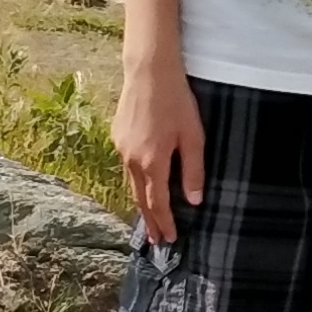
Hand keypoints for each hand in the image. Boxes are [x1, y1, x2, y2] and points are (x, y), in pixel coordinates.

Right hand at [116, 57, 203, 242]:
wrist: (148, 71)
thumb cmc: (176, 101)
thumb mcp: (193, 136)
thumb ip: (193, 171)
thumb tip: (193, 201)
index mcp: (152, 162)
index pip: (158, 202)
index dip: (164, 222)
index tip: (169, 239)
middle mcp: (132, 159)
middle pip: (140, 199)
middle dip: (150, 221)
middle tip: (157, 240)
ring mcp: (121, 148)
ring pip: (131, 184)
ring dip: (141, 203)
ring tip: (150, 220)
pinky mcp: (117, 137)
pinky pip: (127, 167)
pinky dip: (135, 183)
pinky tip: (143, 186)